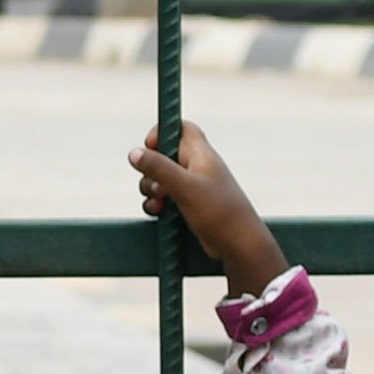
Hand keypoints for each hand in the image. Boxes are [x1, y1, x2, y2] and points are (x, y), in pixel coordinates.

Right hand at [129, 122, 286, 298]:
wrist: (239, 245)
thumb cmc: (219, 212)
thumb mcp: (184, 187)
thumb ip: (158, 168)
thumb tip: (134, 153)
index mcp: (201, 155)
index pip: (181, 128)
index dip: (162, 132)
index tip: (149, 147)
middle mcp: (197, 167)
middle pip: (164, 155)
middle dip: (150, 169)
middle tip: (156, 184)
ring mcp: (193, 186)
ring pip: (161, 178)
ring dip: (151, 189)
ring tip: (159, 202)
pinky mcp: (189, 205)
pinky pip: (165, 198)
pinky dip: (157, 203)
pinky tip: (159, 213)